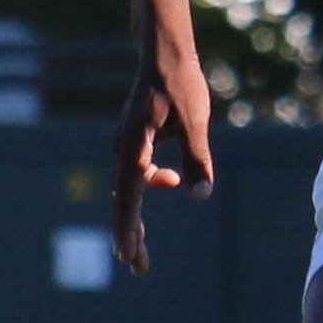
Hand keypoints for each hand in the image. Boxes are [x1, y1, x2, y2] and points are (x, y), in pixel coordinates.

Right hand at [110, 44, 215, 272]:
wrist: (164, 54)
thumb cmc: (181, 84)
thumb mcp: (195, 122)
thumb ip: (197, 159)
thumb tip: (199, 196)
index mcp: (134, 147)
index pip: (128, 197)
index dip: (127, 228)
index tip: (128, 256)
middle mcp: (123, 148)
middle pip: (122, 201)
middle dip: (130, 235)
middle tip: (139, 268)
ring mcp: (125, 144)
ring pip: (127, 189)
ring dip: (135, 216)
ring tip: (144, 246)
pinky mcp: (132, 140)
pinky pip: (134, 172)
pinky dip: (147, 185)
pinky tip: (170, 179)